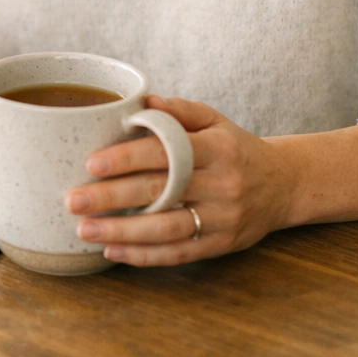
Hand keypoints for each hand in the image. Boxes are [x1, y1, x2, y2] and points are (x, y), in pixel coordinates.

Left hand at [66, 95, 296, 265]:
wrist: (284, 185)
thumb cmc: (237, 149)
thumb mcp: (216, 120)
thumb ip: (180, 110)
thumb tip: (143, 101)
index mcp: (217, 148)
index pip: (166, 152)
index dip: (127, 158)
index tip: (91, 164)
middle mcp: (222, 184)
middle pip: (160, 191)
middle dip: (111, 197)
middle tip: (73, 200)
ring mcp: (223, 218)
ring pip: (166, 228)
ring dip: (121, 231)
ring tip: (84, 229)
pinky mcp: (222, 245)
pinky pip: (178, 253)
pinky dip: (143, 255)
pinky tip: (112, 250)